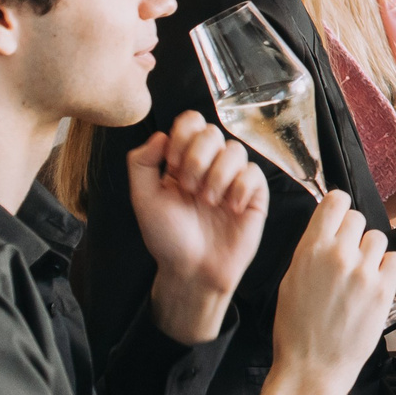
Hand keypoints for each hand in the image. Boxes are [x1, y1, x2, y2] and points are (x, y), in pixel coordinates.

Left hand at [127, 113, 267, 343]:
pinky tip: (229, 209)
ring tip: (208, 202)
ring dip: (217, 176)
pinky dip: (239, 189)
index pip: (191, 123)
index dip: (183, 137)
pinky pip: (254, 174)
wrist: (192, 270)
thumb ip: (141, 163)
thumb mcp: (143, 199)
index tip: (172, 164)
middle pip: (213, 132)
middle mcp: (209, 165)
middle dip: (197, 159)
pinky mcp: (254, 195)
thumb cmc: (167, 238)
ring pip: (235, 150)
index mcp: (182, 161)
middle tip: (189, 188)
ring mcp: (233, 179)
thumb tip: (161, 134)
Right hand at [258, 191, 395, 394]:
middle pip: (358, 218)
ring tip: (359, 276)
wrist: (312, 367)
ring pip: (378, 238)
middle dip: (353, 234)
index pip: (335, 202)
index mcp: (310, 250)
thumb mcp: (291, 281)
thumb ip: (311, 251)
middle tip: (347, 256)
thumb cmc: (296, 329)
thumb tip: (329, 229)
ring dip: (371, 253)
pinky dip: (387, 269)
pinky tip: (374, 284)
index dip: (339, 207)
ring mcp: (363, 272)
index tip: (340, 217)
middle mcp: (338, 255)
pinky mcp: (384, 289)